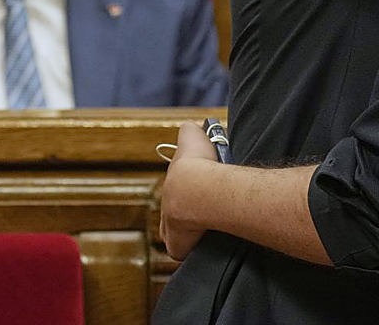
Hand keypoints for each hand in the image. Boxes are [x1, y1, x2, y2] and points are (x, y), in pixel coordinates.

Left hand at [159, 121, 219, 260]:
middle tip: (210, 214)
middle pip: (175, 219)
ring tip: (213, 230)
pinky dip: (196, 249)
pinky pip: (185, 251)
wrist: (197, 186)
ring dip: (192, 235)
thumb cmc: (198, 163)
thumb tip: (191, 126)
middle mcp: (165, 211)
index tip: (200, 194)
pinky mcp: (177, 247)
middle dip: (188, 217)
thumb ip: (191, 131)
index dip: (186, 195)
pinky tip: (210, 245)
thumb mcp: (193, 138)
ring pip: (180, 237)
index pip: (175, 195)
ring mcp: (169, 232)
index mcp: (170, 188)